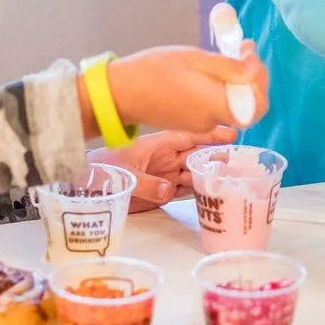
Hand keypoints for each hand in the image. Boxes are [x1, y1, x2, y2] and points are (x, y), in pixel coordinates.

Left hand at [90, 126, 237, 211]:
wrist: (83, 184)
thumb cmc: (101, 169)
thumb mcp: (123, 174)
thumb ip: (146, 183)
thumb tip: (169, 189)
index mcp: (156, 145)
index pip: (188, 136)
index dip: (208, 134)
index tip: (230, 133)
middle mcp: (164, 157)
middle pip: (196, 153)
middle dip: (216, 153)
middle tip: (241, 156)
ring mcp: (164, 174)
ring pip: (193, 171)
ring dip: (211, 172)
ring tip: (233, 174)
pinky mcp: (160, 191)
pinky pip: (184, 189)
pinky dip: (199, 190)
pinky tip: (214, 192)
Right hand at [104, 42, 268, 134]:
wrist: (122, 92)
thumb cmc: (155, 70)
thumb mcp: (194, 59)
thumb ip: (228, 67)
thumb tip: (254, 69)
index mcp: (216, 105)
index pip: (258, 106)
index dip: (261, 81)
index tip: (249, 54)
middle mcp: (212, 120)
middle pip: (247, 105)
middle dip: (251, 77)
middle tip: (242, 50)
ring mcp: (201, 124)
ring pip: (231, 104)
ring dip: (236, 81)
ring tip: (225, 54)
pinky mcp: (190, 121)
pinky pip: (215, 106)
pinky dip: (219, 89)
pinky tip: (208, 71)